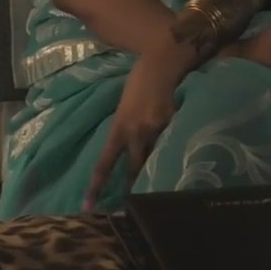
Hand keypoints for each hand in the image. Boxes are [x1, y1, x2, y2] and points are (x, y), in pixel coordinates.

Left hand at [83, 56, 179, 210]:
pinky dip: (176, 145)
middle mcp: (137, 132)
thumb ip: (128, 130)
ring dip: (158, 167)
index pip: (105, 163)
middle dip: (135, 184)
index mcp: (120, 128)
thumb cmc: (139, 84)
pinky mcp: (176, 123)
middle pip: (135, 168)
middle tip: (134, 202)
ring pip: (157, 158)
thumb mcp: (125, 109)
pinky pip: (174, 141)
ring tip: (162, 181)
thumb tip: (132, 152)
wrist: (161, 63)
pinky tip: (182, 148)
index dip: (96, 185)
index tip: (88, 206)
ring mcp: (158, 128)